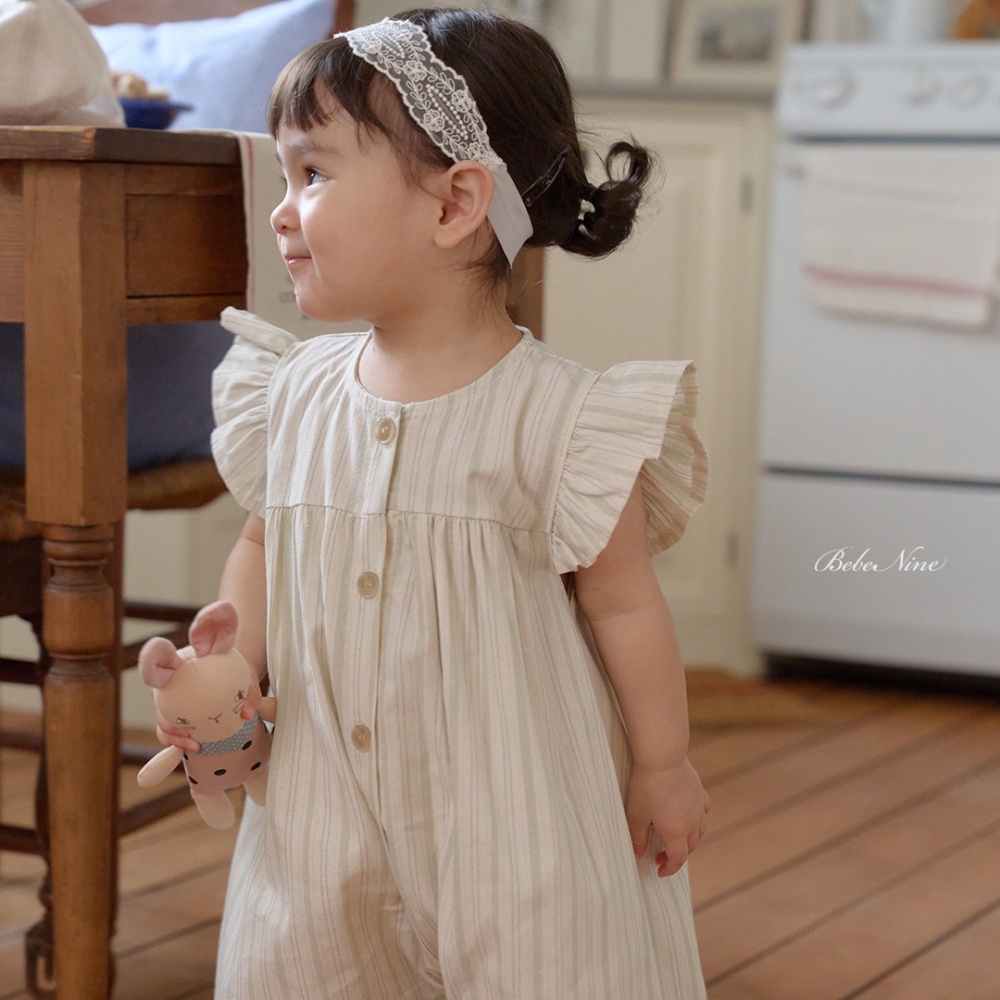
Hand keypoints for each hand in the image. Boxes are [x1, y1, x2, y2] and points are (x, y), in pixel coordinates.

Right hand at [149, 645, 262, 754]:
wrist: (234, 673)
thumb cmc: (236, 670)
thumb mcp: (246, 676)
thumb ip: (249, 693)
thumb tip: (246, 715)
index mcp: (180, 668)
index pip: (161, 679)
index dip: (160, 692)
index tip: (176, 704)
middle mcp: (170, 685)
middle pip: (159, 706)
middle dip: (169, 724)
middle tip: (189, 733)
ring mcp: (170, 702)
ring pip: (162, 722)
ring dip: (174, 737)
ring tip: (195, 745)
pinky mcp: (175, 716)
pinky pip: (169, 732)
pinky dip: (178, 741)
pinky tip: (195, 746)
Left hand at [625, 758, 709, 877]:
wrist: (663, 757)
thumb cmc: (647, 786)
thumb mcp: (636, 815)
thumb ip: (638, 839)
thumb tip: (637, 857)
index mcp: (677, 832)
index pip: (678, 858)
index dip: (669, 868)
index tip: (659, 871)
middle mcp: (693, 823)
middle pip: (690, 847)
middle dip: (677, 855)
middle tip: (661, 855)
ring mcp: (699, 807)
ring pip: (700, 831)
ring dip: (688, 840)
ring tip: (675, 838)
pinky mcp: (700, 792)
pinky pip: (703, 812)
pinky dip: (697, 819)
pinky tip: (689, 815)